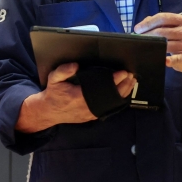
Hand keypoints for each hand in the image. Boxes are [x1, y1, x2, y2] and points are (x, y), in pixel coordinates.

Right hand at [16, 63, 135, 133]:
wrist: (49, 111)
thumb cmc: (53, 93)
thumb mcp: (53, 79)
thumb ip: (63, 71)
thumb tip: (76, 65)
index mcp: (78, 97)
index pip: (101, 88)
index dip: (114, 80)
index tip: (123, 72)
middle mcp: (87, 107)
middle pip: (110, 97)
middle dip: (123, 85)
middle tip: (131, 75)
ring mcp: (91, 113)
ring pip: (112, 103)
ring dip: (123, 92)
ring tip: (131, 81)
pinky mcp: (93, 115)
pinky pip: (108, 107)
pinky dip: (117, 99)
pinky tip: (124, 92)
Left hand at [134, 13, 181, 95]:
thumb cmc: (181, 40)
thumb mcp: (174, 28)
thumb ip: (159, 23)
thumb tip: (142, 25)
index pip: (163, 18)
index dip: (148, 23)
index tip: (137, 29)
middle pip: (162, 31)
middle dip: (147, 35)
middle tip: (138, 38)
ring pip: (165, 44)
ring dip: (152, 45)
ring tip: (143, 46)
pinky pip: (174, 59)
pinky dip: (167, 60)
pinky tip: (162, 60)